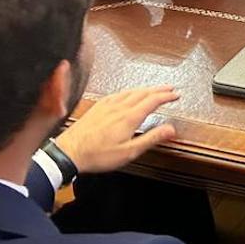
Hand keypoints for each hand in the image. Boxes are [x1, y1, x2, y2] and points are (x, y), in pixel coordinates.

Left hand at [53, 86, 178, 173]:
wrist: (69, 152)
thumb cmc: (98, 155)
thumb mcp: (129, 152)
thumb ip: (151, 138)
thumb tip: (171, 129)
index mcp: (129, 117)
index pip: (153, 100)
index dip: (166, 96)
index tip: (176, 94)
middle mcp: (119, 107)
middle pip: (143, 92)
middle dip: (159, 89)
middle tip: (169, 88)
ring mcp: (107, 105)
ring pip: (130, 91)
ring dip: (145, 89)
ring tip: (152, 89)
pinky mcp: (97, 107)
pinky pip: (117, 93)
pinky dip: (128, 91)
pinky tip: (126, 94)